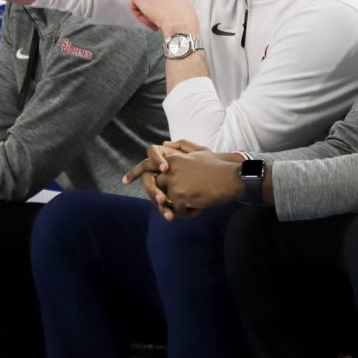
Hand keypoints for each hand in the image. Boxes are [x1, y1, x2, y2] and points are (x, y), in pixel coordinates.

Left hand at [125, 147, 242, 220]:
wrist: (232, 177)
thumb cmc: (219, 166)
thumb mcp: (200, 151)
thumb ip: (182, 146)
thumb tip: (165, 143)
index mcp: (174, 158)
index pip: (147, 163)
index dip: (135, 172)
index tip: (124, 181)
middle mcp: (170, 169)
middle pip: (153, 187)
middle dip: (158, 200)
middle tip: (168, 211)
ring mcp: (174, 182)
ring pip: (165, 202)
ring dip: (177, 208)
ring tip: (192, 209)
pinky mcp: (180, 195)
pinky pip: (176, 211)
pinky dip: (187, 214)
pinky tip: (199, 210)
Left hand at [130, 0, 198, 33]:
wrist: (179, 20)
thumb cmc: (182, 15)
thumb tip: (161, 2)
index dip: (159, 0)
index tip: (163, 10)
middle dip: (151, 5)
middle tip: (158, 16)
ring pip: (141, 0)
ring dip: (146, 11)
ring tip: (156, 19)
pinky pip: (134, 7)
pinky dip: (140, 16)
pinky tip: (151, 20)